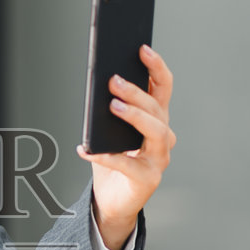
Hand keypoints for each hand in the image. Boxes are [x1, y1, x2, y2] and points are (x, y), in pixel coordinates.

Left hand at [77, 44, 174, 249]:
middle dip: (136, 91)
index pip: (162, 87)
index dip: (156, 67)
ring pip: (155, 131)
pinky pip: (128, 165)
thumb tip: (99, 84)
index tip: (142, 49)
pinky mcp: (148, 180)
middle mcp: (163, 137)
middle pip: (156, 108)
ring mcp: (159, 159)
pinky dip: (106, 156)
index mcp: (156, 119)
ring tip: (112, 106)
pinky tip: (86, 149)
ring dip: (134, 116)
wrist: (112, 201)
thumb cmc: (112, 161)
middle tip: (113, 80)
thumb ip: (108, 110)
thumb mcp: (109, 131)